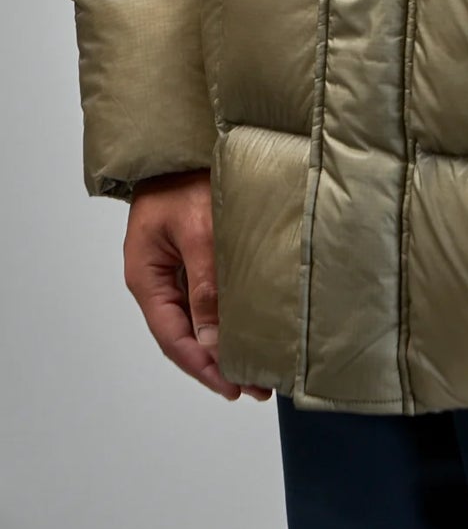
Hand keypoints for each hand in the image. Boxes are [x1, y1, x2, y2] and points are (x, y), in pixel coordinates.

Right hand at [124, 170, 272, 402]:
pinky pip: (211, 294)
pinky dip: (230, 313)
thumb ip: (205, 286)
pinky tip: (253, 324)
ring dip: (227, 340)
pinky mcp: (197, 254)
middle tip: (256, 386)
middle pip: (186, 333)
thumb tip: (214, 340)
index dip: (201, 365)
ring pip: (200, 316)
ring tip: (260, 365)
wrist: (184, 141)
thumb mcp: (197, 231)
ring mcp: (177, 266)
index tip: (231, 386)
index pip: (172, 336)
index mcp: (146, 276)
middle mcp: (159, 278)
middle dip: (218, 362)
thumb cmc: (184, 178)